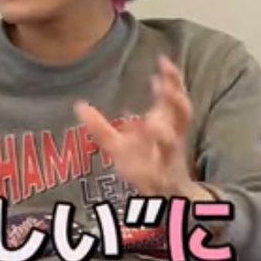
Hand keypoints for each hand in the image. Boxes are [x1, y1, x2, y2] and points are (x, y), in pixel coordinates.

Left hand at [74, 56, 209, 200]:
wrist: (167, 198)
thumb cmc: (145, 164)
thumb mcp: (118, 145)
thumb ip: (99, 127)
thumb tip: (78, 105)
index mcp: (165, 125)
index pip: (173, 97)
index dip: (172, 80)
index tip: (164, 61)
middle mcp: (172, 139)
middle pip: (182, 115)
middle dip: (176, 100)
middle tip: (163, 85)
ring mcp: (170, 161)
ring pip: (174, 146)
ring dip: (165, 136)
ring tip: (151, 125)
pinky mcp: (165, 183)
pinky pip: (162, 175)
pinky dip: (154, 172)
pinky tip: (142, 170)